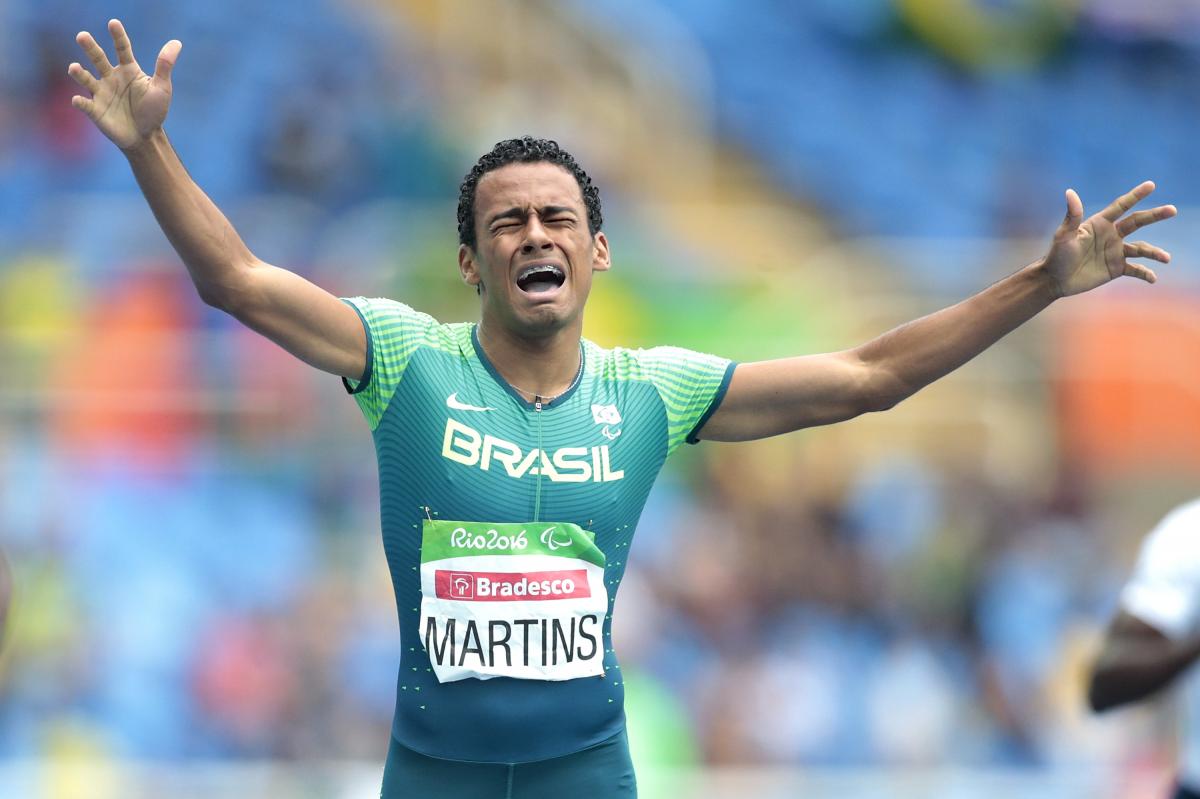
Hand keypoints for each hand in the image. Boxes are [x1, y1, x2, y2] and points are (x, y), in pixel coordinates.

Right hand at [68, 19, 180, 150]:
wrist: (146, 137)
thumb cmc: (154, 111)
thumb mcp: (162, 88)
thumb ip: (165, 65)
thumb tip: (176, 42)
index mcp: (128, 70)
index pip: (122, 49)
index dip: (118, 36)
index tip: (113, 23)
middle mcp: (111, 77)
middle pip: (98, 58)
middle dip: (90, 48)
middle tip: (82, 35)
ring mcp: (101, 93)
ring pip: (86, 79)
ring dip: (79, 73)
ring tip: (75, 68)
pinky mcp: (95, 110)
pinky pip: (85, 104)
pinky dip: (81, 102)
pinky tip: (78, 100)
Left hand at [1042, 181, 1175, 297]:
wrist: (1055, 279)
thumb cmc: (1057, 255)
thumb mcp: (1064, 235)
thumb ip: (1072, 216)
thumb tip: (1070, 192)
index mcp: (1100, 224)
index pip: (1121, 206)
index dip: (1135, 195)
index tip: (1151, 185)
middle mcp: (1111, 235)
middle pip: (1137, 222)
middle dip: (1154, 215)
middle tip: (1172, 210)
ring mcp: (1115, 252)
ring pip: (1141, 249)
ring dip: (1154, 252)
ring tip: (1166, 258)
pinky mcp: (1116, 268)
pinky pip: (1136, 270)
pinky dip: (1145, 273)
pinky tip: (1153, 278)